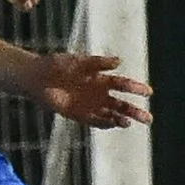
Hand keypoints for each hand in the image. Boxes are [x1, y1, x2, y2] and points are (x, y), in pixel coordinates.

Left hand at [30, 53, 151, 129]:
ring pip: (110, 115)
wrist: (36, 76)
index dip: (136, 88)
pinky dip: (104, 123)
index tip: (148, 92)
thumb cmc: (56, 65)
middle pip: (122, 105)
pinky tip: (113, 123)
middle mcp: (98, 94)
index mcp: (101, 78)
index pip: (123, 84)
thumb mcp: (78, 61)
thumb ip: (97, 62)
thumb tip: (119, 62)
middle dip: (135, 112)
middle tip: (148, 119)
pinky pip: (94, 121)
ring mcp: (89, 105)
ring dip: (120, 120)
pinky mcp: (78, 114)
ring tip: (128, 123)